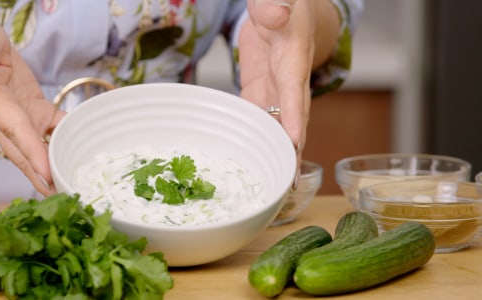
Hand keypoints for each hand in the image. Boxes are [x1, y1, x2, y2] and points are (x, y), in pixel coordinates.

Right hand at [0, 13, 64, 194]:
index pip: (16, 132)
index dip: (32, 154)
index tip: (47, 176)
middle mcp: (7, 120)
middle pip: (27, 154)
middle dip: (45, 178)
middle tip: (67, 200)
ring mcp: (23, 120)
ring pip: (41, 150)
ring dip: (56, 169)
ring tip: (77, 190)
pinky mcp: (36, 113)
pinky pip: (55, 131)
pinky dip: (70, 142)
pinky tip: (87, 155)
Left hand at [239, 0, 339, 167]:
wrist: (280, 5)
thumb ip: (274, 4)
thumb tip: (275, 12)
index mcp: (293, 54)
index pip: (294, 88)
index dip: (295, 116)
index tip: (296, 142)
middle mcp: (288, 76)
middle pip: (293, 117)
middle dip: (293, 149)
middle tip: (291, 182)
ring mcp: (274, 85)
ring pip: (277, 123)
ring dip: (278, 151)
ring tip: (278, 184)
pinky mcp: (260, 88)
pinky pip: (258, 115)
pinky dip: (256, 137)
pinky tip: (253, 159)